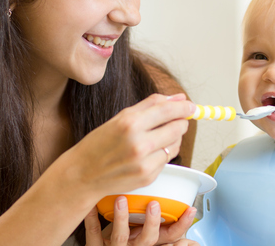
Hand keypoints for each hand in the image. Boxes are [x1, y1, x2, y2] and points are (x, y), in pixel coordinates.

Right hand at [67, 93, 193, 196]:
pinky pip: (166, 160)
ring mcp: (144, 163)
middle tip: (177, 119)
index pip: (168, 110)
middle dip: (181, 122)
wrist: (83, 173)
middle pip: (177, 128)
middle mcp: (139, 144)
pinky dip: (163, 153)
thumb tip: (179, 98)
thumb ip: (151, 105)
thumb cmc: (100, 143)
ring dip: (173, 138)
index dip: (184, 107)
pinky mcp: (148, 177)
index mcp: (130, 123)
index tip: (191, 106)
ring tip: (159, 136)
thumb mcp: (121, 117)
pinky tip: (149, 152)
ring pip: (175, 145)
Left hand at [85, 197, 198, 245]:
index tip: (190, 209)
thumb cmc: (125, 243)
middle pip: (148, 239)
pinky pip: (93, 234)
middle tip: (154, 204)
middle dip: (152, 223)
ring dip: (121, 219)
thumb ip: (165, 231)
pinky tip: (92, 205)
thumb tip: (190, 233)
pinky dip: (92, 219)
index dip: (182, 225)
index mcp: (148, 243)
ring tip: (121, 200)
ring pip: (120, 237)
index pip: (171, 236)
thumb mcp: (147, 238)